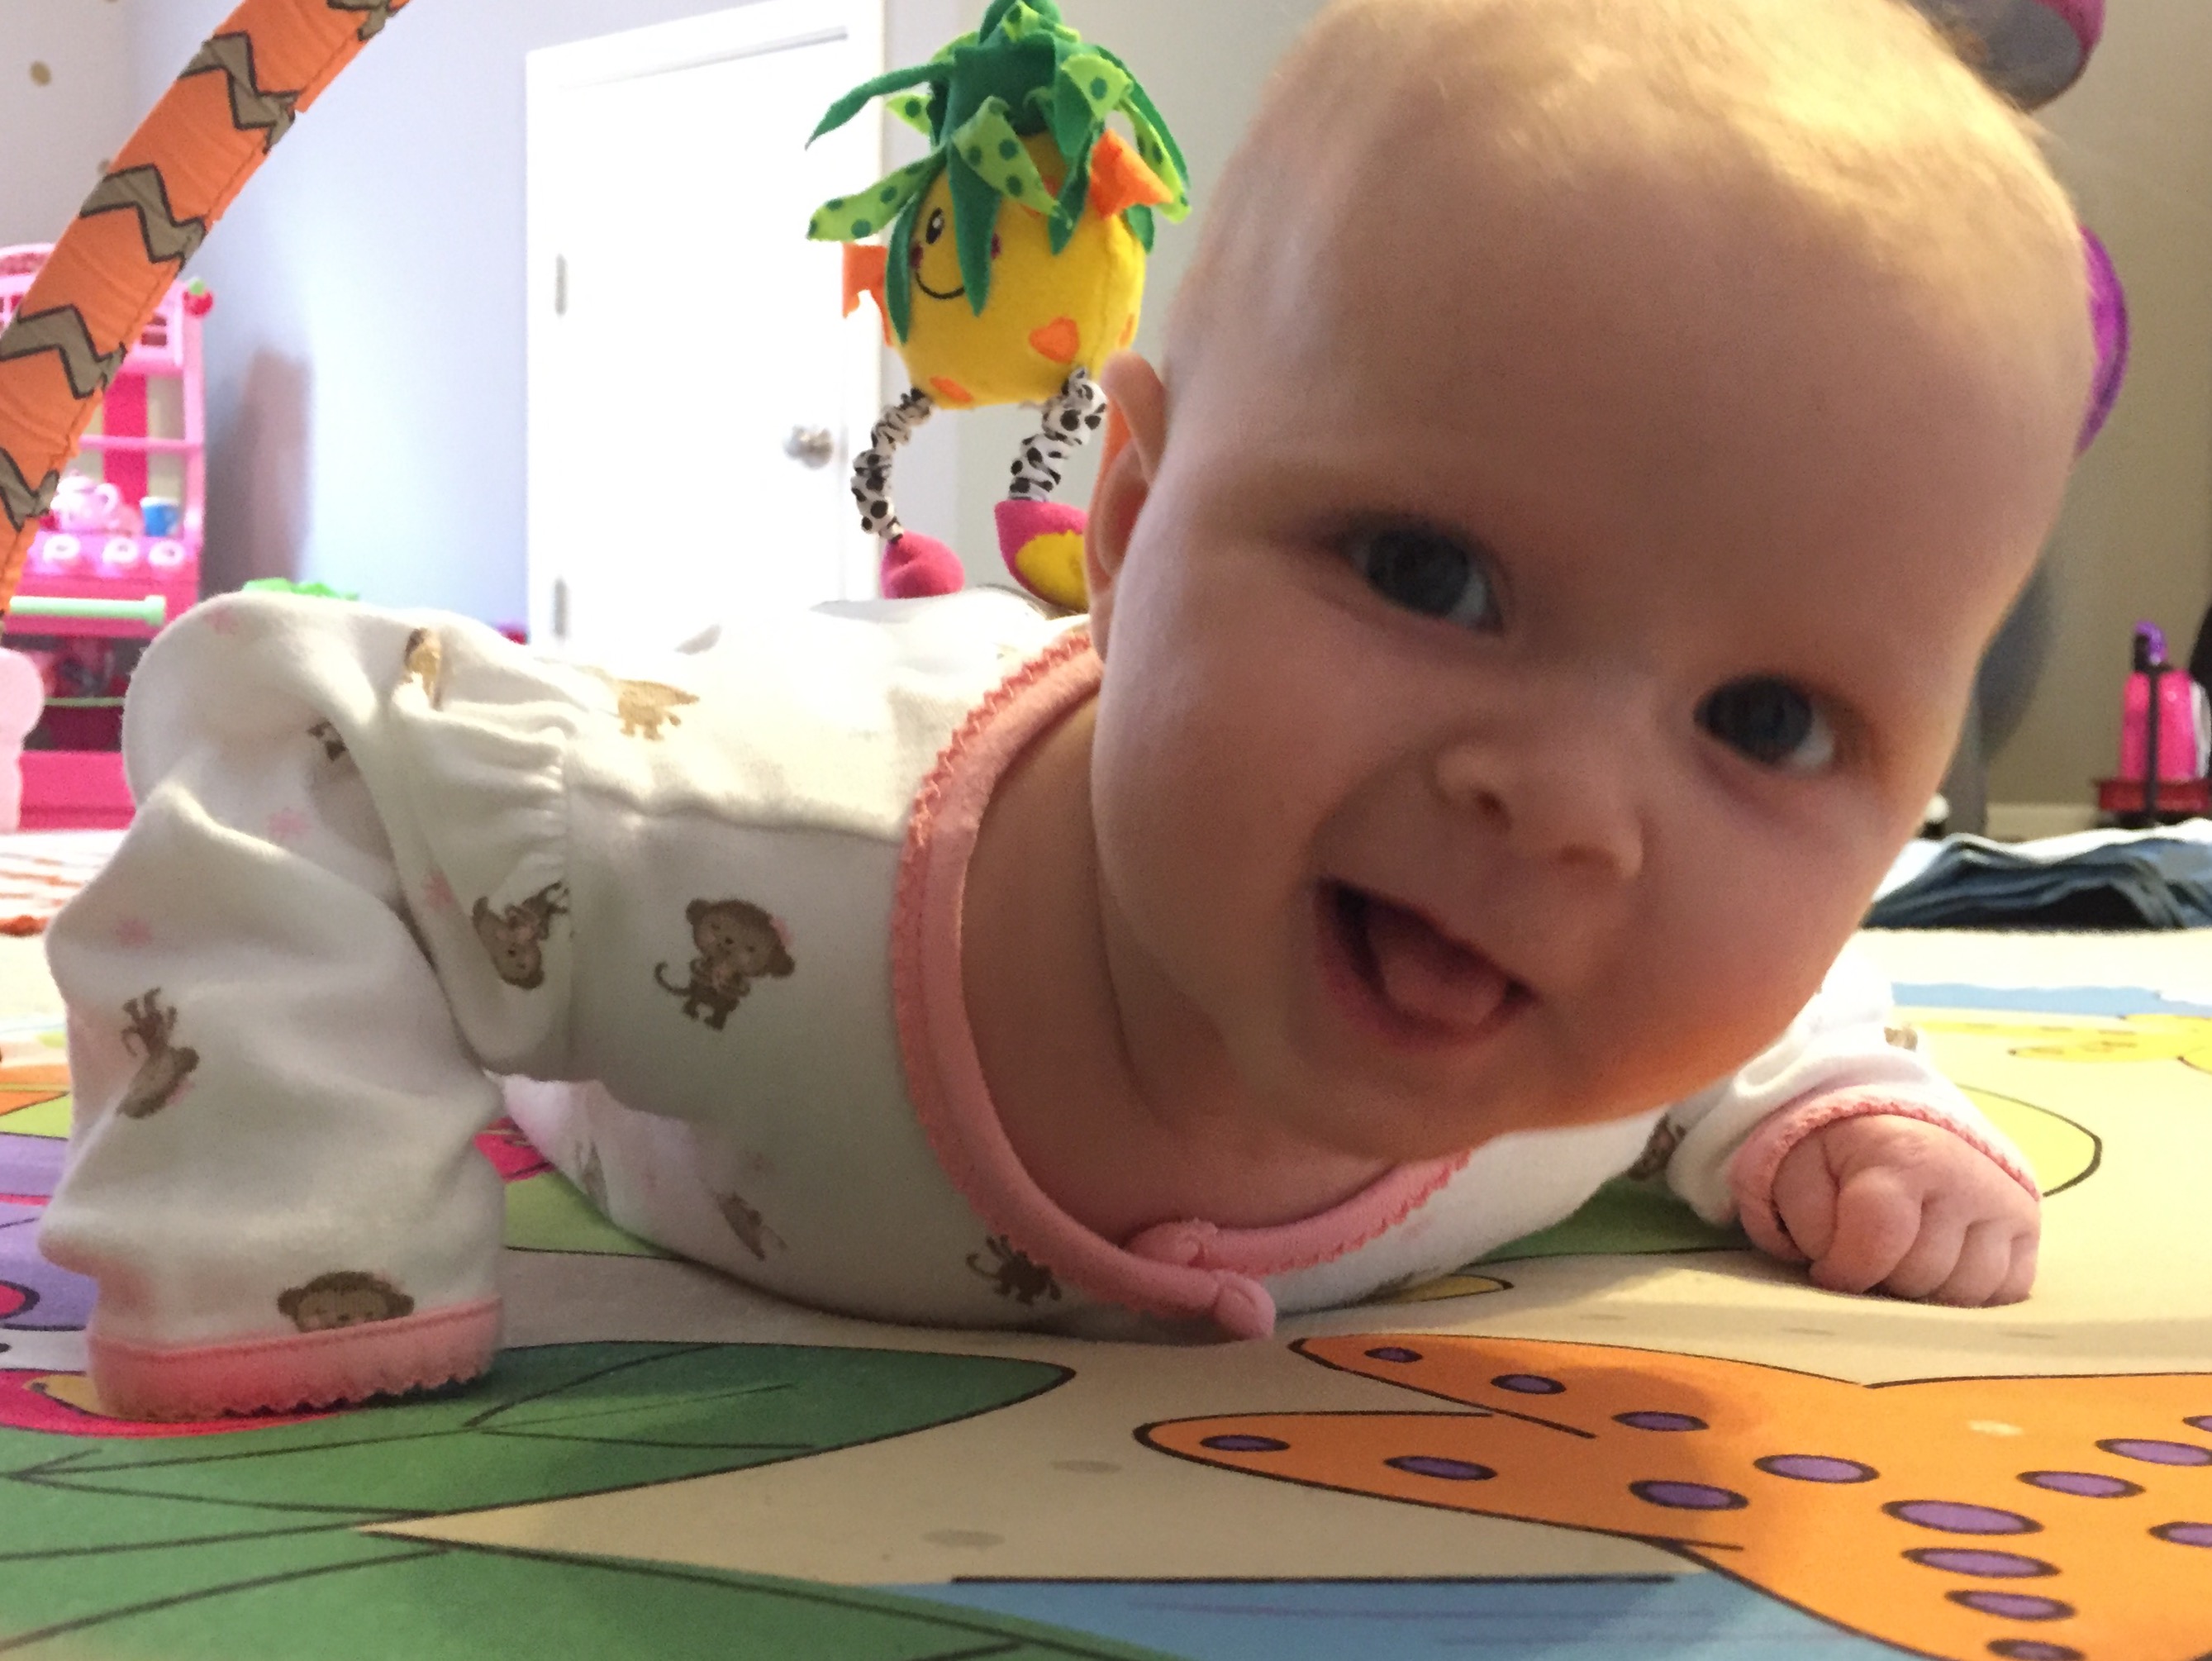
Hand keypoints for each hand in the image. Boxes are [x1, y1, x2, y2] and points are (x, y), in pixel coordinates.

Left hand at [1742, 1115, 2038, 1305]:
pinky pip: (2006, 1290)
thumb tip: (1838, 1275)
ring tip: (1902, 1256)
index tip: (1826, 1271)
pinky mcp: (2028, 1224)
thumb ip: (1807, 1219)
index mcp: (1904, 1152)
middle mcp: (1968, 1174)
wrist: (1894, 1119)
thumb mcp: (1800, 1171)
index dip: (1845, 1270)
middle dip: (1883, 1277)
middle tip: (1867, 1254)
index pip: (1879, 1240)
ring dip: (1926, 1288)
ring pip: (1967, 1292)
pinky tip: (1940, 1264)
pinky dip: (1969, 1290)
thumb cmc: (1839, 1153)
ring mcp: (2006, 1199)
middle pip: (1922, 1273)